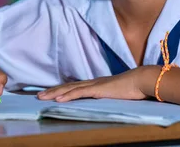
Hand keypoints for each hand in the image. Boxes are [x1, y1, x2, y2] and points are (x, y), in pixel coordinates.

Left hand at [37, 66, 160, 101]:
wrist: (142, 80)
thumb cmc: (134, 87)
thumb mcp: (118, 92)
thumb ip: (111, 95)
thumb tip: (107, 99)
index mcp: (97, 84)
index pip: (75, 86)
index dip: (62, 89)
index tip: (50, 92)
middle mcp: (93, 82)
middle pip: (68, 86)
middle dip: (52, 90)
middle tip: (38, 94)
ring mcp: (94, 85)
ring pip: (69, 89)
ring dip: (54, 92)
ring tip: (41, 96)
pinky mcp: (97, 90)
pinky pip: (79, 93)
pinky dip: (67, 95)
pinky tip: (58, 98)